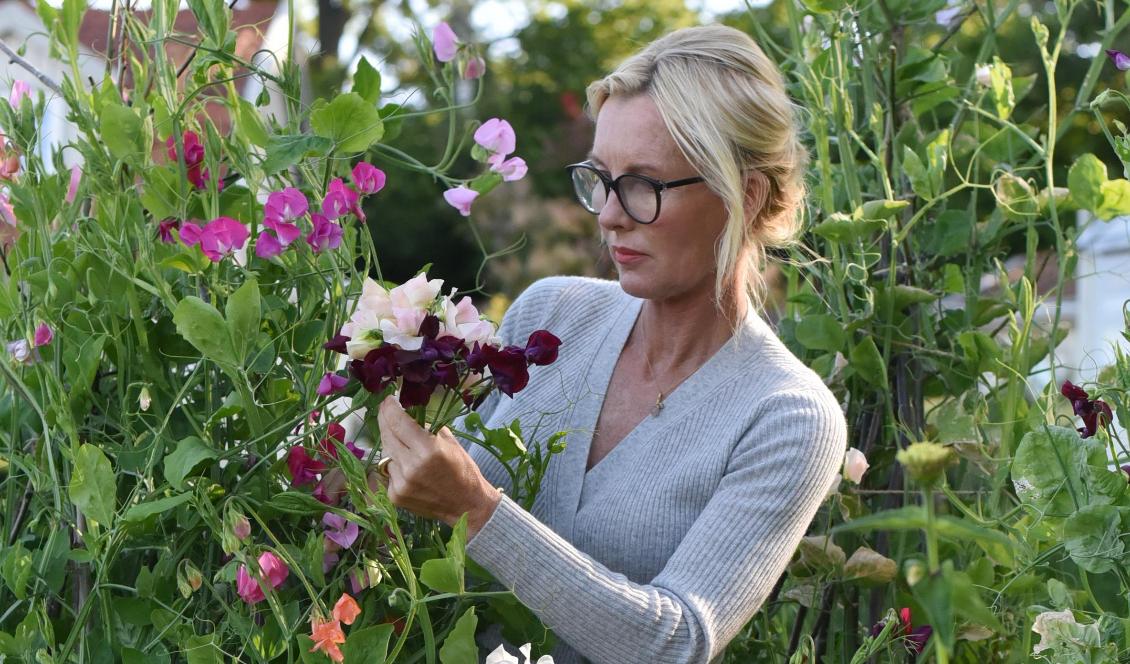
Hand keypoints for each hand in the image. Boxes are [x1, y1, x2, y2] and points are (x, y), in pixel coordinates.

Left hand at [373, 396, 500, 537]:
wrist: (468, 506)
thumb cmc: (463, 471)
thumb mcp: (450, 443)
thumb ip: (428, 429)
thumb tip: (409, 414)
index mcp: (429, 450)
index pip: (398, 422)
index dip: (389, 408)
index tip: (387, 400)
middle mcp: (412, 466)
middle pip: (387, 436)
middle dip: (385, 421)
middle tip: (385, 411)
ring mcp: (402, 483)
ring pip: (386, 454)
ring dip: (393, 446)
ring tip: (406, 446)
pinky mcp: (396, 496)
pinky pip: (389, 472)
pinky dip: (396, 466)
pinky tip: (409, 469)